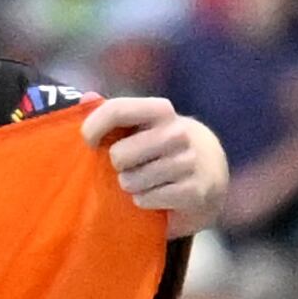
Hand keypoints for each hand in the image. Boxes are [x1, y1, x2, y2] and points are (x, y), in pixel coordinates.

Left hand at [83, 94, 229, 235]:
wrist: (211, 173)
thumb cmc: (163, 148)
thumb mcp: (143, 125)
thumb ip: (115, 113)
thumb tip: (87, 97)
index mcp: (161, 111)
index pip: (117, 110)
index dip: (93, 127)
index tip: (88, 142)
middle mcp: (177, 132)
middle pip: (118, 155)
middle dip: (117, 165)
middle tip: (131, 165)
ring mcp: (188, 162)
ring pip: (130, 181)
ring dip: (131, 185)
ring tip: (146, 181)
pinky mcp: (193, 191)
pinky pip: (145, 199)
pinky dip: (144, 201)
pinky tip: (157, 194)